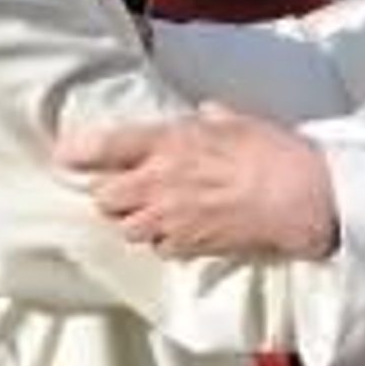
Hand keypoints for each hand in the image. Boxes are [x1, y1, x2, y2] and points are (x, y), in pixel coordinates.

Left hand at [57, 103, 337, 260]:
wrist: (298, 198)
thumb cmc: (272, 151)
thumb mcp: (237, 120)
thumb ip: (209, 119)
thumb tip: (202, 117)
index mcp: (168, 143)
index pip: (104, 148)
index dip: (77, 153)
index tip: (66, 155)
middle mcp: (159, 183)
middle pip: (104, 199)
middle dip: (109, 194)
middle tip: (124, 186)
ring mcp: (171, 219)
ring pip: (126, 229)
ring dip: (132, 220)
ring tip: (150, 211)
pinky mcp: (189, 246)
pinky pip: (159, 248)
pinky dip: (163, 241)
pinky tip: (180, 230)